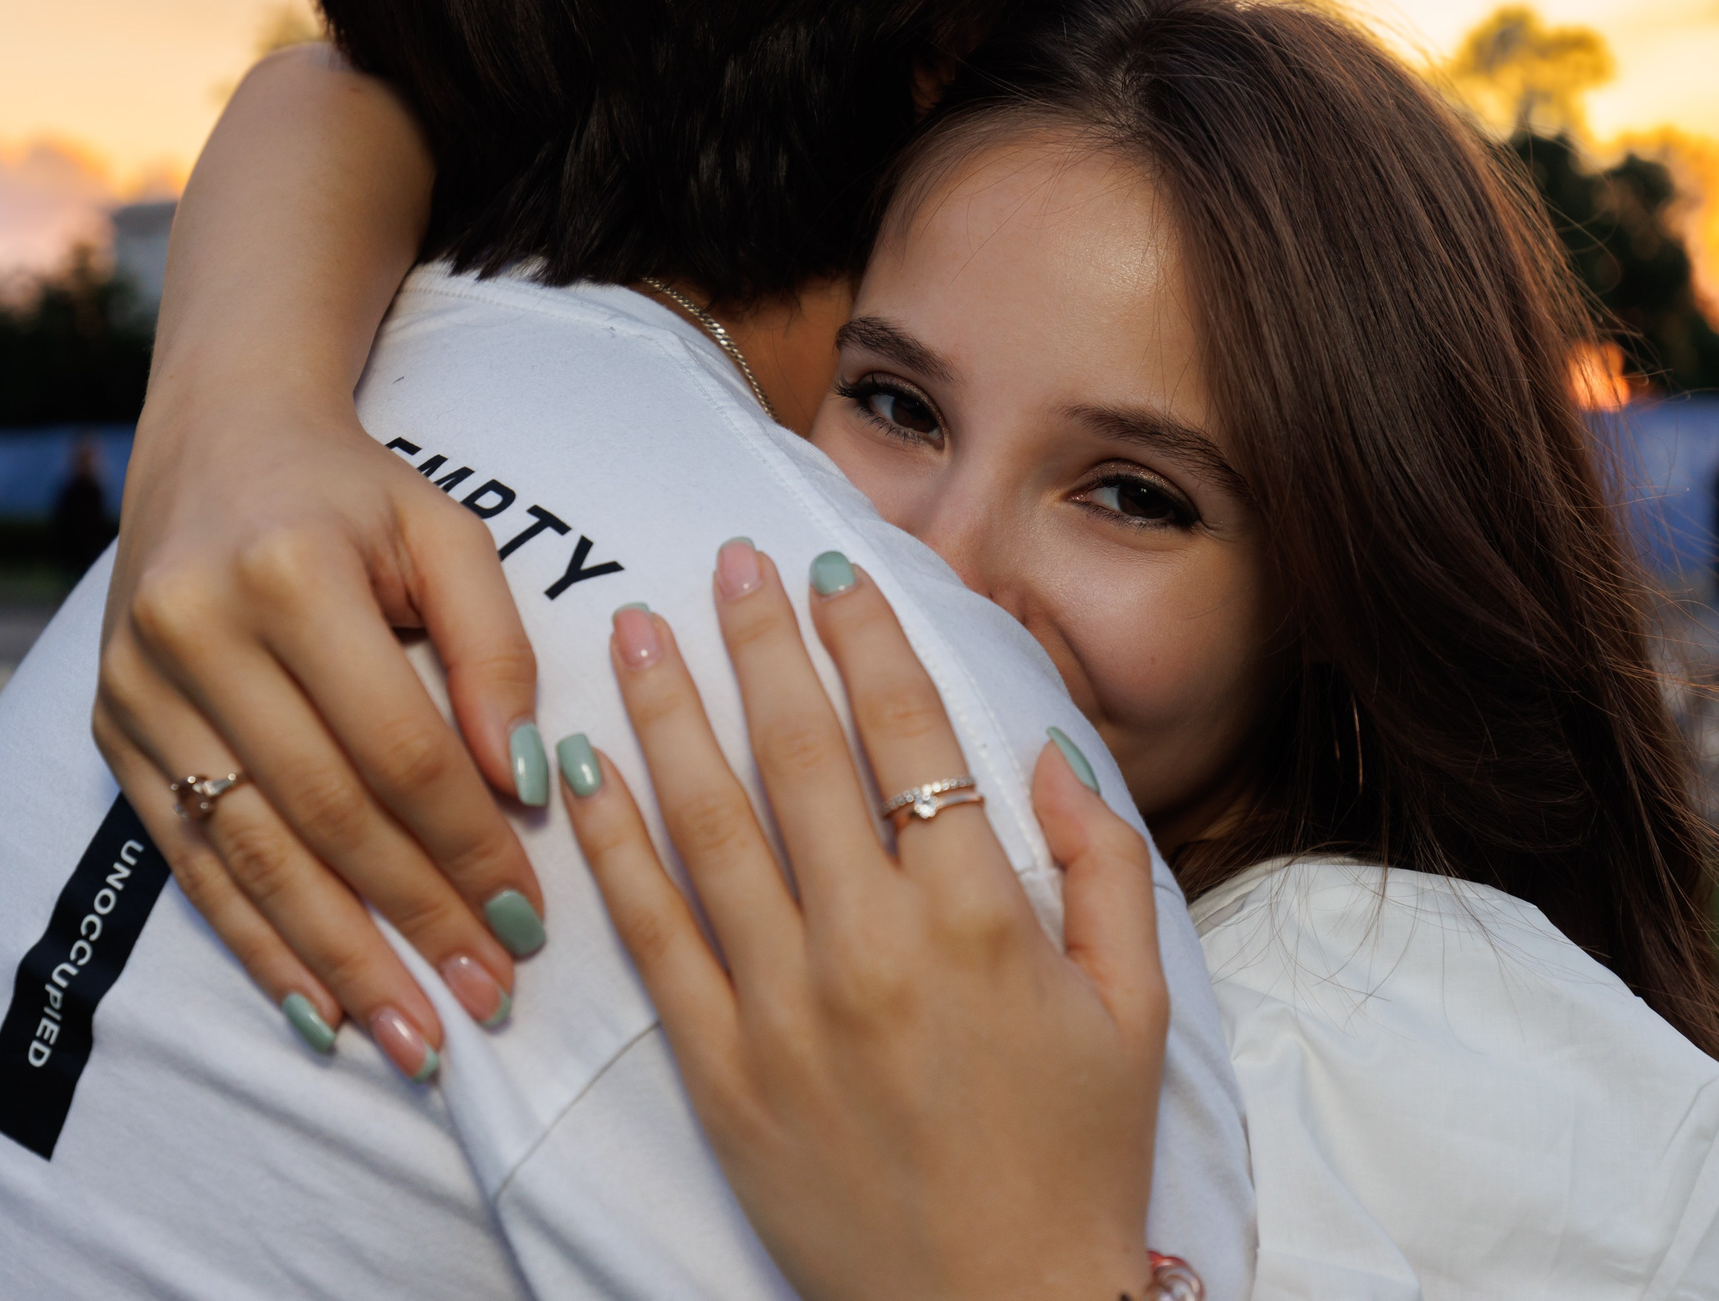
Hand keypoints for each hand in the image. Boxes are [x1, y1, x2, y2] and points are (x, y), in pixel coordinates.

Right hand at [94, 400, 546, 1073]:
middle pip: (327, 812)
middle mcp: (196, 631)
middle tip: (489, 995)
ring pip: (252, 853)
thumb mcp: (447, 534)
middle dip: (416, 919)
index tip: (531, 915)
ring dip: (338, 957)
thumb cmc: (354, 494)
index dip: (467, 841)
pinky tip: (316, 1006)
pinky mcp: (112, 728)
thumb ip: (496, 649)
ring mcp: (139, 686)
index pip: (398, 747)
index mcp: (289, 572)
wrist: (218, 437)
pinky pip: (190, 858)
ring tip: (414, 1037)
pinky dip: (254, 939)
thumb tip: (526, 779)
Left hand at [562, 542, 1166, 1300]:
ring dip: (669, 716)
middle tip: (726, 557)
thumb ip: (1104, 867)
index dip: (867, 639)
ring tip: (638, 629)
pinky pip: (654, 936)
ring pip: (710, 827)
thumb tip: (1044, 750)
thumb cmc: (1076, 1161)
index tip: (833, 569)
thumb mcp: (1137, 1009)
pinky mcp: (720, 1071)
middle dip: (760, 642)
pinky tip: (582, 773)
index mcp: (978, 921)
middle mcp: (871, 948)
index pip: (910, 738)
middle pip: (800, 757)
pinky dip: (614, 846)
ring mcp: (783, 1010)